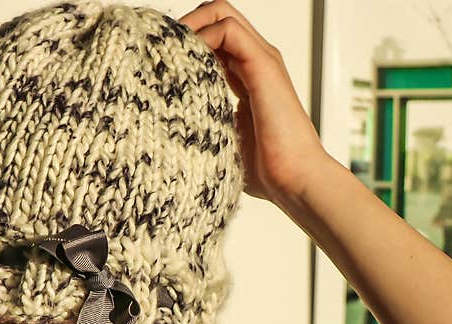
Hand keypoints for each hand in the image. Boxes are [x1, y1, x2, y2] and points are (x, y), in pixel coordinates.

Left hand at [178, 0, 330, 202]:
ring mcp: (261, 60)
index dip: (185, 41)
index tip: (157, 61)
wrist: (294, 180)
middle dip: (185, 24)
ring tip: (167, 51)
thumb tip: (175, 134)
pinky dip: (201, 35)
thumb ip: (208, 125)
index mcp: (247, 77)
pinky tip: (183, 62)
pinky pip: (228, 30)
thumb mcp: (224, 140)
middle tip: (160, 49)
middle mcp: (255, 62)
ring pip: (221, 13)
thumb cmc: (264, 171)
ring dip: (189, 26)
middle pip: (217, 16)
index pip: (213, 39)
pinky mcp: (264, 65)